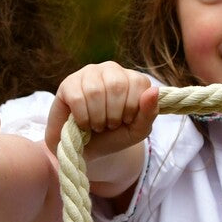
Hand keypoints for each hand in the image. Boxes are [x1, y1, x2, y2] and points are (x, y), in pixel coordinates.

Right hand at [45, 62, 160, 159]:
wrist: (85, 150)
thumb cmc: (113, 137)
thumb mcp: (137, 131)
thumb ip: (149, 113)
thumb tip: (153, 90)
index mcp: (131, 78)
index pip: (138, 82)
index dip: (132, 108)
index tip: (126, 120)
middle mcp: (111, 70)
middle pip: (116, 85)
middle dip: (114, 114)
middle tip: (109, 125)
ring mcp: (88, 74)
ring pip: (95, 91)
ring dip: (98, 118)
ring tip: (97, 125)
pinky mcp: (68, 84)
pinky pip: (77, 98)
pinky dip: (82, 118)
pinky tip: (83, 124)